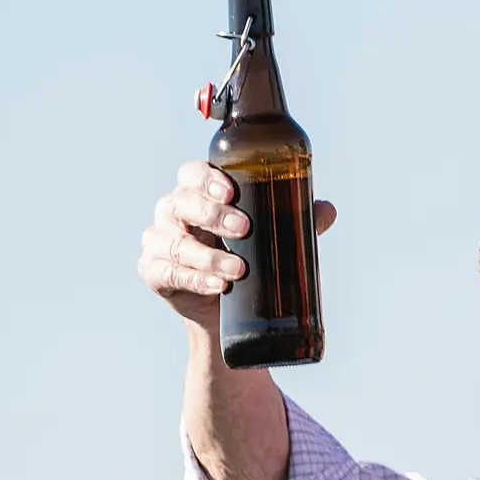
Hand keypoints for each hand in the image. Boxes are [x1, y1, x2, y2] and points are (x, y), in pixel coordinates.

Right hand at [142, 162, 338, 332]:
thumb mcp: (272, 234)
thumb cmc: (246, 255)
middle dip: (213, 215)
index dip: (207, 179)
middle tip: (244, 228)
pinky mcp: (153, 272)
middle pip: (182, 202)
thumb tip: (326, 210)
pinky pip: (168, 272)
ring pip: (176, 242)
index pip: (192, 174)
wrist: (225, 306)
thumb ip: (296, 219)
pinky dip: (195, 279)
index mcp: (197, 193)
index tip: (232, 192)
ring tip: (238, 269)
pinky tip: (218, 285)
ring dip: (208, 256)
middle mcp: (172, 211)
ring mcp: (159, 241)